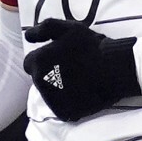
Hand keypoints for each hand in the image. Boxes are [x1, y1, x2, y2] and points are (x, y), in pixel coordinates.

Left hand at [22, 19, 141, 121]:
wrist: (113, 69)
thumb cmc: (90, 46)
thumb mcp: (67, 28)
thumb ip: (43, 29)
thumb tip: (28, 36)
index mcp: (38, 62)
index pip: (30, 63)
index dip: (44, 59)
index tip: (58, 58)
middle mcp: (40, 82)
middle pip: (39, 79)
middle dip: (50, 74)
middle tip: (71, 68)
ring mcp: (52, 99)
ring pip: (49, 93)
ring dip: (58, 88)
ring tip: (77, 80)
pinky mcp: (64, 111)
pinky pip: (60, 107)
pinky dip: (68, 101)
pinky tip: (81, 92)